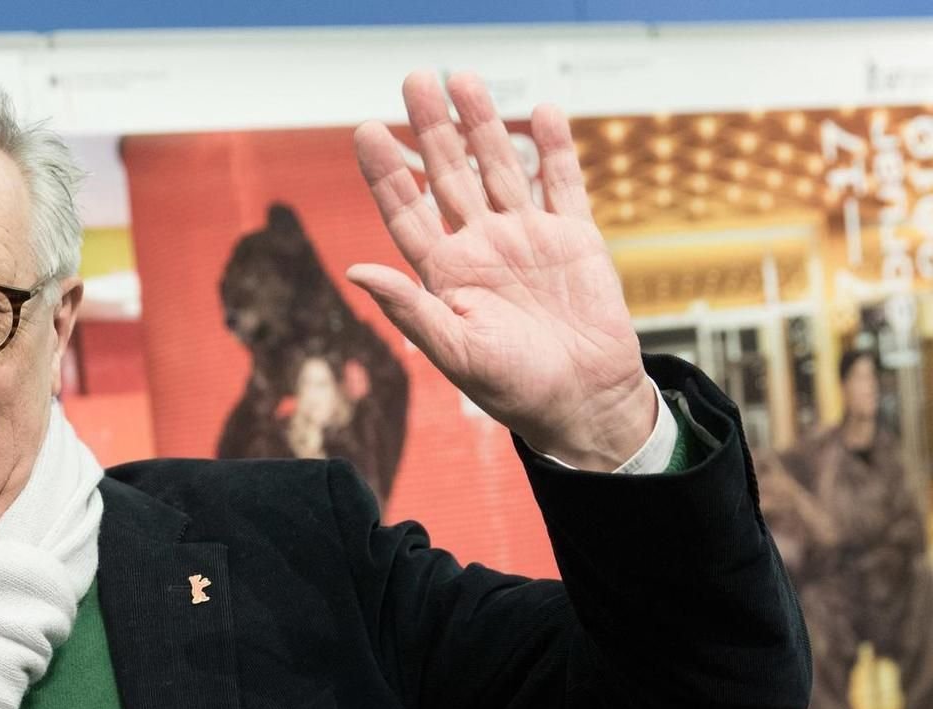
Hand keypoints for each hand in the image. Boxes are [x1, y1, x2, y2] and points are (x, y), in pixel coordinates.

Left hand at [348, 70, 656, 468]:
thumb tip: (356, 270)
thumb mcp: (454, 351)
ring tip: (463, 78)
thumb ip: (408, 308)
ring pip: (499, 166)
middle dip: (432, 127)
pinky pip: (561, 181)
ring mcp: (526, 236)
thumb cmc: (514, 388)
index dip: (387, 171)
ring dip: (482, 123)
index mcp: (444, 274)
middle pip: (449, 173)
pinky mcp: (572, 236)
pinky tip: (539, 112)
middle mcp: (480, 246)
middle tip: (415, 79)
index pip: (406, 210)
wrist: (582, 400)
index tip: (365, 130)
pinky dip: (553, 147)